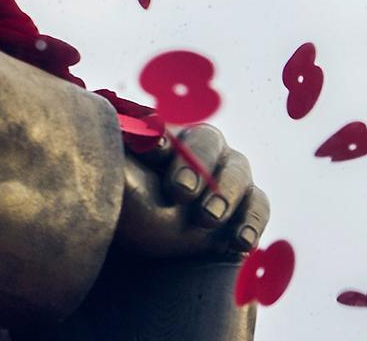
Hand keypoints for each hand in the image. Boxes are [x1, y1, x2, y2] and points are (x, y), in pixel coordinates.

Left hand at [110, 124, 269, 261]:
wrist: (154, 246)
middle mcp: (203, 148)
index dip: (166, 141)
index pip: (170, 128)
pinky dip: (252, 222)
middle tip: (181, 193)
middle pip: (209, 141)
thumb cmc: (132, 203)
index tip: (155, 150)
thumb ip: (117, 150)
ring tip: (207, 220)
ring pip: (238, 171)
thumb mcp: (119, 178)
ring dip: (224, 195)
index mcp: (168, 135)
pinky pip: (260, 205)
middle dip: (196, 166)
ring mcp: (229, 175)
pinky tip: (240, 243)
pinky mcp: (248, 204)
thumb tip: (107, 120)